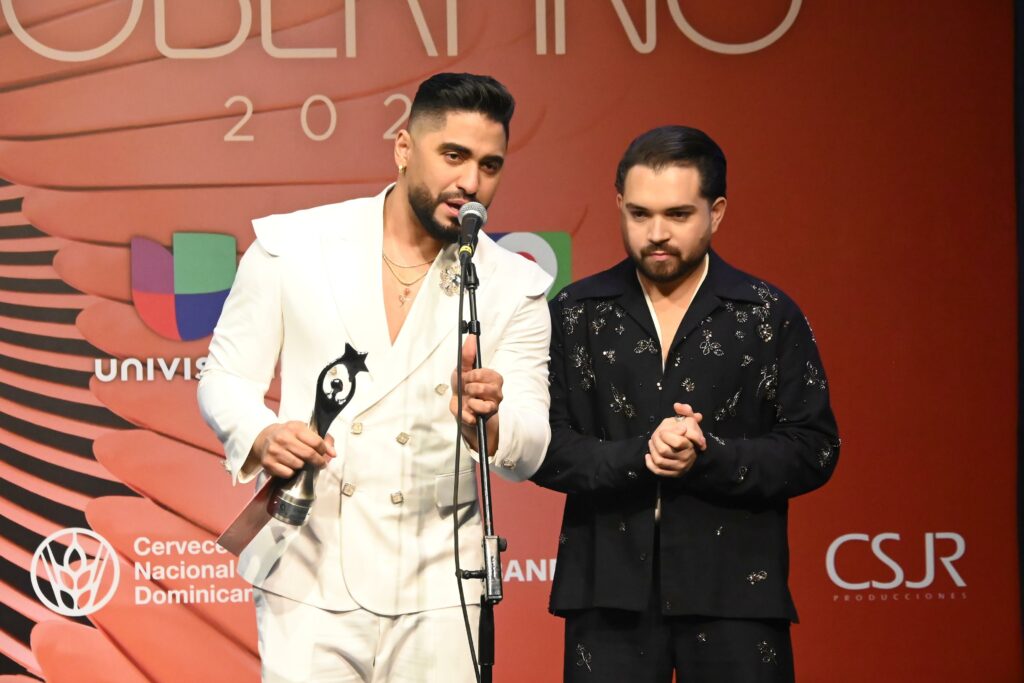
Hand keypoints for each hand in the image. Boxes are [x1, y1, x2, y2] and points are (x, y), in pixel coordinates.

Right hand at [252, 421, 335, 478]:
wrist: (264, 438)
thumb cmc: (289, 435)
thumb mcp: (304, 430)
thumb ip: (322, 439)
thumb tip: (333, 454)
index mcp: (294, 428)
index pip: (316, 441)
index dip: (324, 449)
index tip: (324, 453)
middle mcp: (283, 438)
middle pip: (308, 454)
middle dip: (318, 461)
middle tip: (320, 464)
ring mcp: (274, 451)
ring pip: (298, 465)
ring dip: (303, 466)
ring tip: (301, 461)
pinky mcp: (268, 463)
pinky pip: (288, 473)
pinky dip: (291, 472)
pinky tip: (289, 466)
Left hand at [450, 335, 501, 455]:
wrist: (462, 412)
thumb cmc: (464, 389)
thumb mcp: (462, 371)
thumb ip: (467, 355)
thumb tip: (471, 336)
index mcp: (493, 377)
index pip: (482, 373)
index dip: (470, 376)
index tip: (467, 378)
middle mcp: (497, 390)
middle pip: (481, 385)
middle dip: (469, 387)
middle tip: (468, 390)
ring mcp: (495, 403)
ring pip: (480, 398)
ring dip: (469, 399)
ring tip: (469, 400)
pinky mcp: (489, 415)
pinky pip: (477, 411)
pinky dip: (469, 412)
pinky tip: (470, 410)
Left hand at [645, 403, 705, 477]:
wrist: (691, 448)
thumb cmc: (687, 431)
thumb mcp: (688, 419)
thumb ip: (685, 411)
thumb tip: (677, 406)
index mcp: (690, 444)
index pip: (678, 442)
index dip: (666, 435)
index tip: (663, 431)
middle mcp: (687, 458)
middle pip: (664, 451)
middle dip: (655, 442)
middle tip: (654, 436)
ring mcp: (680, 467)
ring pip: (659, 461)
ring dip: (651, 451)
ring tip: (651, 443)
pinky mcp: (674, 474)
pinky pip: (658, 471)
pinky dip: (650, 463)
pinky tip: (648, 455)